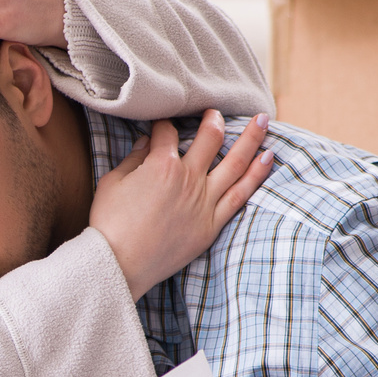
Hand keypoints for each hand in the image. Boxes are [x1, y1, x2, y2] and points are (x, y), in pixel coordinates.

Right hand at [89, 111, 273, 298]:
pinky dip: (257, 175)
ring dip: (251, 138)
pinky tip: (268, 157)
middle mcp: (189, 179)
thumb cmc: (108, 225)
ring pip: (236, 162)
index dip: (163, 124)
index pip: (167, 132)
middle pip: (211, 138)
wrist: (118, 264)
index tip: (160, 125)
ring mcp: (204, 202)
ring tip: (262, 120)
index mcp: (161, 165)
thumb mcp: (111, 184)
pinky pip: (241, 195)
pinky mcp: (212, 224)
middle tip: (216, 112)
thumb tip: (145, 144)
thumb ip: (132, 159)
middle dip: (214, 119)